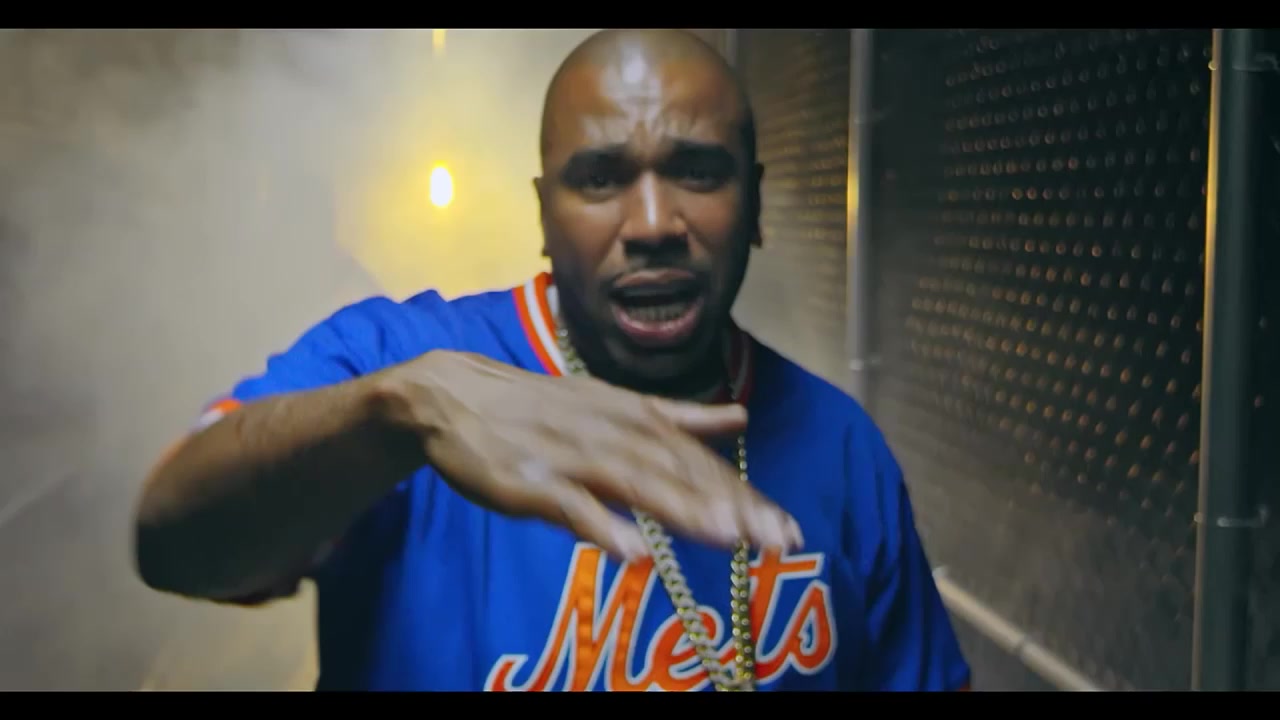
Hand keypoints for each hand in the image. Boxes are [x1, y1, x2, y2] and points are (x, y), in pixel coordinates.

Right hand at [376, 350, 803, 559]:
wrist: (454, 397)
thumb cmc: (538, 409)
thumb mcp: (612, 404)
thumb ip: (677, 417)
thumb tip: (740, 420)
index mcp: (635, 416)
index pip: (698, 458)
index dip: (744, 493)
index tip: (787, 529)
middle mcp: (611, 431)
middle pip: (680, 470)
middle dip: (732, 506)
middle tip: (778, 542)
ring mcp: (571, 455)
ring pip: (636, 482)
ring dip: (683, 509)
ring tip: (728, 538)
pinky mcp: (532, 480)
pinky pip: (573, 506)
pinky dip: (605, 528)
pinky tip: (636, 554)